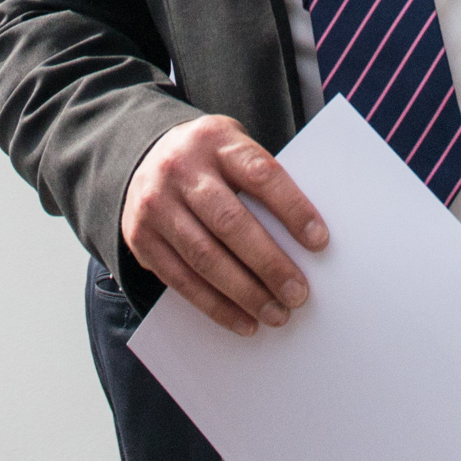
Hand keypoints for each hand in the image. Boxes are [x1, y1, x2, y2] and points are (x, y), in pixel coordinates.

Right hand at [123, 115, 329, 335]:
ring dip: (245, 293)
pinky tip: (242, 320)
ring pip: (204, 257)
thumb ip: (261, 181)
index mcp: (215, 140)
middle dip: (268, 263)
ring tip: (276, 314)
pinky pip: (181, 279)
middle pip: (230, 222)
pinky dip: (215, 306)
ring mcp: (156, 204)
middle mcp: (181, 169)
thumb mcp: (233, 149)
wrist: (143, 156)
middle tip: (298, 293)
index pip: (260, 174)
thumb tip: (307, 239)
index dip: (292, 209)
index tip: (320, 241)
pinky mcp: (141, 238)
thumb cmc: (209, 161)